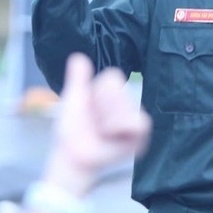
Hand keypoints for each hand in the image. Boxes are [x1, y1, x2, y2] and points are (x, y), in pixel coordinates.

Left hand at [44, 53, 150, 195]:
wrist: (73, 155)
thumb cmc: (72, 129)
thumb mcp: (73, 99)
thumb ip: (77, 78)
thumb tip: (78, 56)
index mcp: (109, 91)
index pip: (113, 77)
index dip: (98, 91)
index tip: (90, 104)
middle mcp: (124, 102)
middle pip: (121, 91)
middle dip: (102, 108)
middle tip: (96, 121)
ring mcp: (133, 118)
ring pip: (129, 106)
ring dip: (110, 121)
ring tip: (103, 131)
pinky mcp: (140, 135)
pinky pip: (139, 122)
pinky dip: (121, 128)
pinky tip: (112, 136)